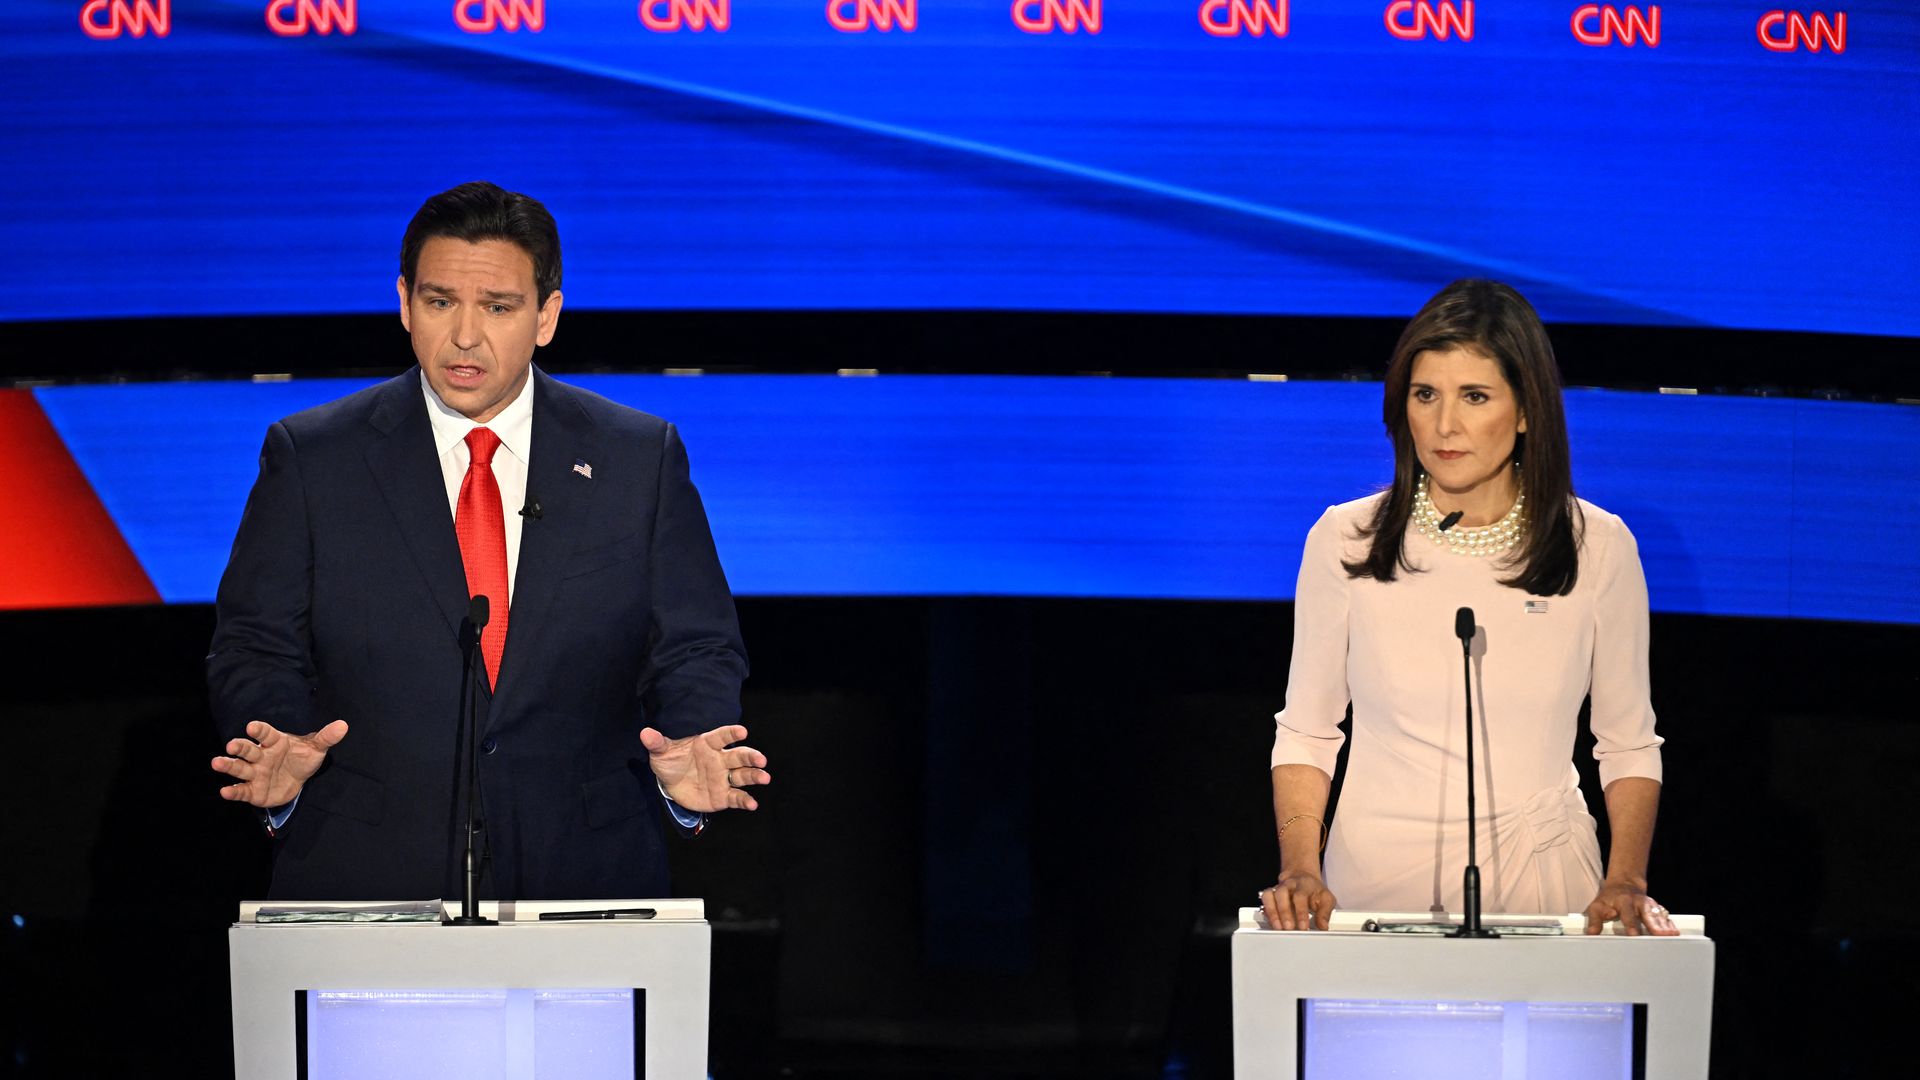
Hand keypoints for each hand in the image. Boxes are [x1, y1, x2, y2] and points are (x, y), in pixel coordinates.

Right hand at [210, 719, 348, 807]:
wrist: (298, 778)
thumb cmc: (302, 757)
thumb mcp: (316, 748)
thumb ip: (327, 737)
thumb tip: (344, 726)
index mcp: (275, 742)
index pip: (266, 733)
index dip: (260, 730)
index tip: (252, 726)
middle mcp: (261, 755)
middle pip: (248, 750)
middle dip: (239, 747)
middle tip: (230, 746)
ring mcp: (255, 772)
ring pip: (239, 768)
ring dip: (228, 766)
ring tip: (216, 763)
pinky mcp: (253, 790)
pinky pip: (241, 790)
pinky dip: (233, 791)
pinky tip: (224, 791)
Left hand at [641, 724, 768, 813]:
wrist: (670, 783)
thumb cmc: (670, 761)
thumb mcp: (661, 752)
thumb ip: (657, 743)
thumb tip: (645, 733)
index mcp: (707, 744)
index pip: (721, 736)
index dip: (731, 733)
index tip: (743, 731)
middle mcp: (720, 759)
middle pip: (739, 756)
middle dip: (751, 757)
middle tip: (761, 760)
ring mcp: (724, 778)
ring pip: (743, 776)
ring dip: (755, 776)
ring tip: (765, 778)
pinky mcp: (723, 796)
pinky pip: (736, 797)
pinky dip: (745, 801)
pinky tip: (753, 804)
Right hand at [1261, 869, 1336, 930]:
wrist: (1302, 877)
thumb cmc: (1314, 891)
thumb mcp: (1326, 899)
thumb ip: (1325, 913)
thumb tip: (1323, 926)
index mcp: (1303, 885)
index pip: (1300, 897)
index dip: (1301, 912)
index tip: (1303, 927)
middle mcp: (1288, 885)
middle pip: (1282, 894)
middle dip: (1284, 912)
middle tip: (1289, 928)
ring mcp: (1277, 888)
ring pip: (1269, 895)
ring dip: (1272, 912)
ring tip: (1278, 927)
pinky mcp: (1270, 894)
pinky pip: (1264, 900)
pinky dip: (1266, 911)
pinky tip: (1272, 922)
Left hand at [1583, 880, 1678, 935]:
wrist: (1624, 884)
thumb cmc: (1609, 899)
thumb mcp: (1597, 907)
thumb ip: (1594, 921)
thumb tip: (1591, 934)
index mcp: (1624, 902)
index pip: (1628, 915)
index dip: (1631, 925)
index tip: (1634, 935)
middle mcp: (1639, 902)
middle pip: (1648, 914)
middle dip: (1655, 925)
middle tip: (1661, 936)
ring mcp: (1650, 905)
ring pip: (1659, 915)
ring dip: (1665, 926)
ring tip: (1672, 936)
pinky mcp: (1657, 909)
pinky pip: (1665, 916)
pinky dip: (1670, 924)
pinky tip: (1674, 932)